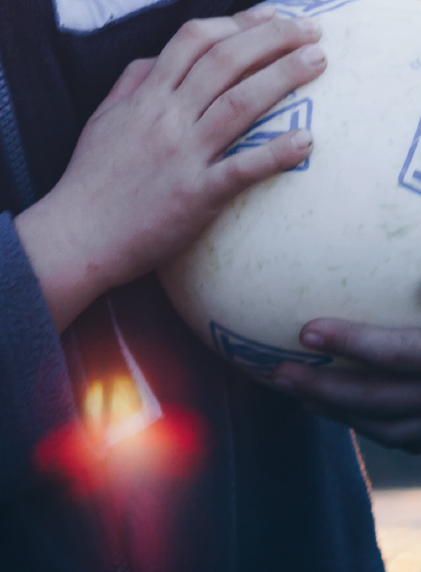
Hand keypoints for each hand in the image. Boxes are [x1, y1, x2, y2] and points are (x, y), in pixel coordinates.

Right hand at [14, 7, 324, 331]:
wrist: (77, 233)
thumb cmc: (90, 177)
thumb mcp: (103, 117)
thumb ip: (131, 82)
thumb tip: (157, 57)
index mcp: (145, 95)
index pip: (193, 40)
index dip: (235, 22)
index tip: (271, 15)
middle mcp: (166, 116)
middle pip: (224, 61)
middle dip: (271, 38)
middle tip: (311, 28)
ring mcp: (182, 154)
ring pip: (238, 103)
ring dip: (283, 77)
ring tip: (318, 60)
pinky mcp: (195, 195)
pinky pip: (241, 169)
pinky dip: (275, 153)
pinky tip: (307, 140)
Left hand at [273, 321, 420, 450]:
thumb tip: (391, 243)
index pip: (394, 353)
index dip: (349, 343)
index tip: (305, 333)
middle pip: (378, 399)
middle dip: (323, 388)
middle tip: (281, 373)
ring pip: (387, 429)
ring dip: (337, 412)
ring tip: (298, 394)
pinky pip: (400, 439)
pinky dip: (363, 423)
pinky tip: (335, 409)